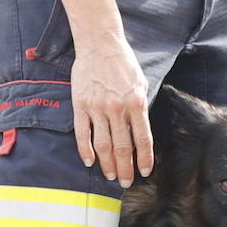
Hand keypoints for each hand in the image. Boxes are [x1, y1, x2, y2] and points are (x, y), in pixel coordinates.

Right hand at [71, 30, 152, 188]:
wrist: (99, 43)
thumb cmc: (122, 63)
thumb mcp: (140, 83)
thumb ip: (141, 107)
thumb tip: (140, 131)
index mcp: (136, 103)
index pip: (143, 139)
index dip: (145, 159)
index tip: (145, 172)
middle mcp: (118, 109)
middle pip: (123, 148)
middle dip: (125, 169)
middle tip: (126, 182)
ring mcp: (98, 108)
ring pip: (104, 145)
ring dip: (107, 164)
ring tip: (110, 176)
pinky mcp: (81, 105)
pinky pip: (83, 134)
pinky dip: (86, 150)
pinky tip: (90, 162)